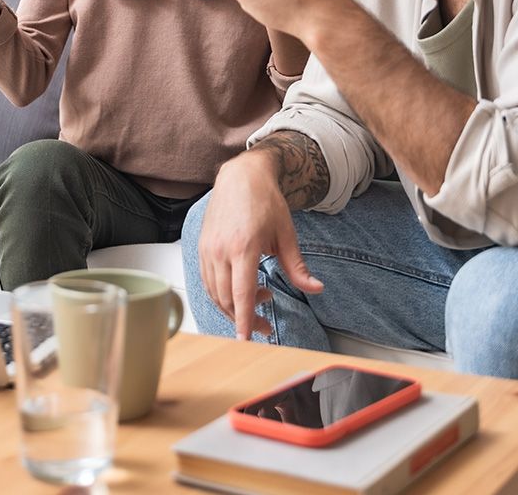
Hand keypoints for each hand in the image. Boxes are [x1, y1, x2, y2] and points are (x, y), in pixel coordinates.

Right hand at [198, 149, 322, 340]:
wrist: (241, 176)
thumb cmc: (265, 201)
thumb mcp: (287, 234)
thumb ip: (297, 266)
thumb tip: (316, 288)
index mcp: (243, 247)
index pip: (241, 294)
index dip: (244, 320)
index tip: (246, 341)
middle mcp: (221, 250)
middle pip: (227, 299)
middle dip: (245, 319)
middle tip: (266, 324)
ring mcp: (208, 248)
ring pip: (215, 293)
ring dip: (234, 307)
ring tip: (259, 298)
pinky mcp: (201, 246)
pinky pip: (207, 280)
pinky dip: (221, 293)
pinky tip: (240, 290)